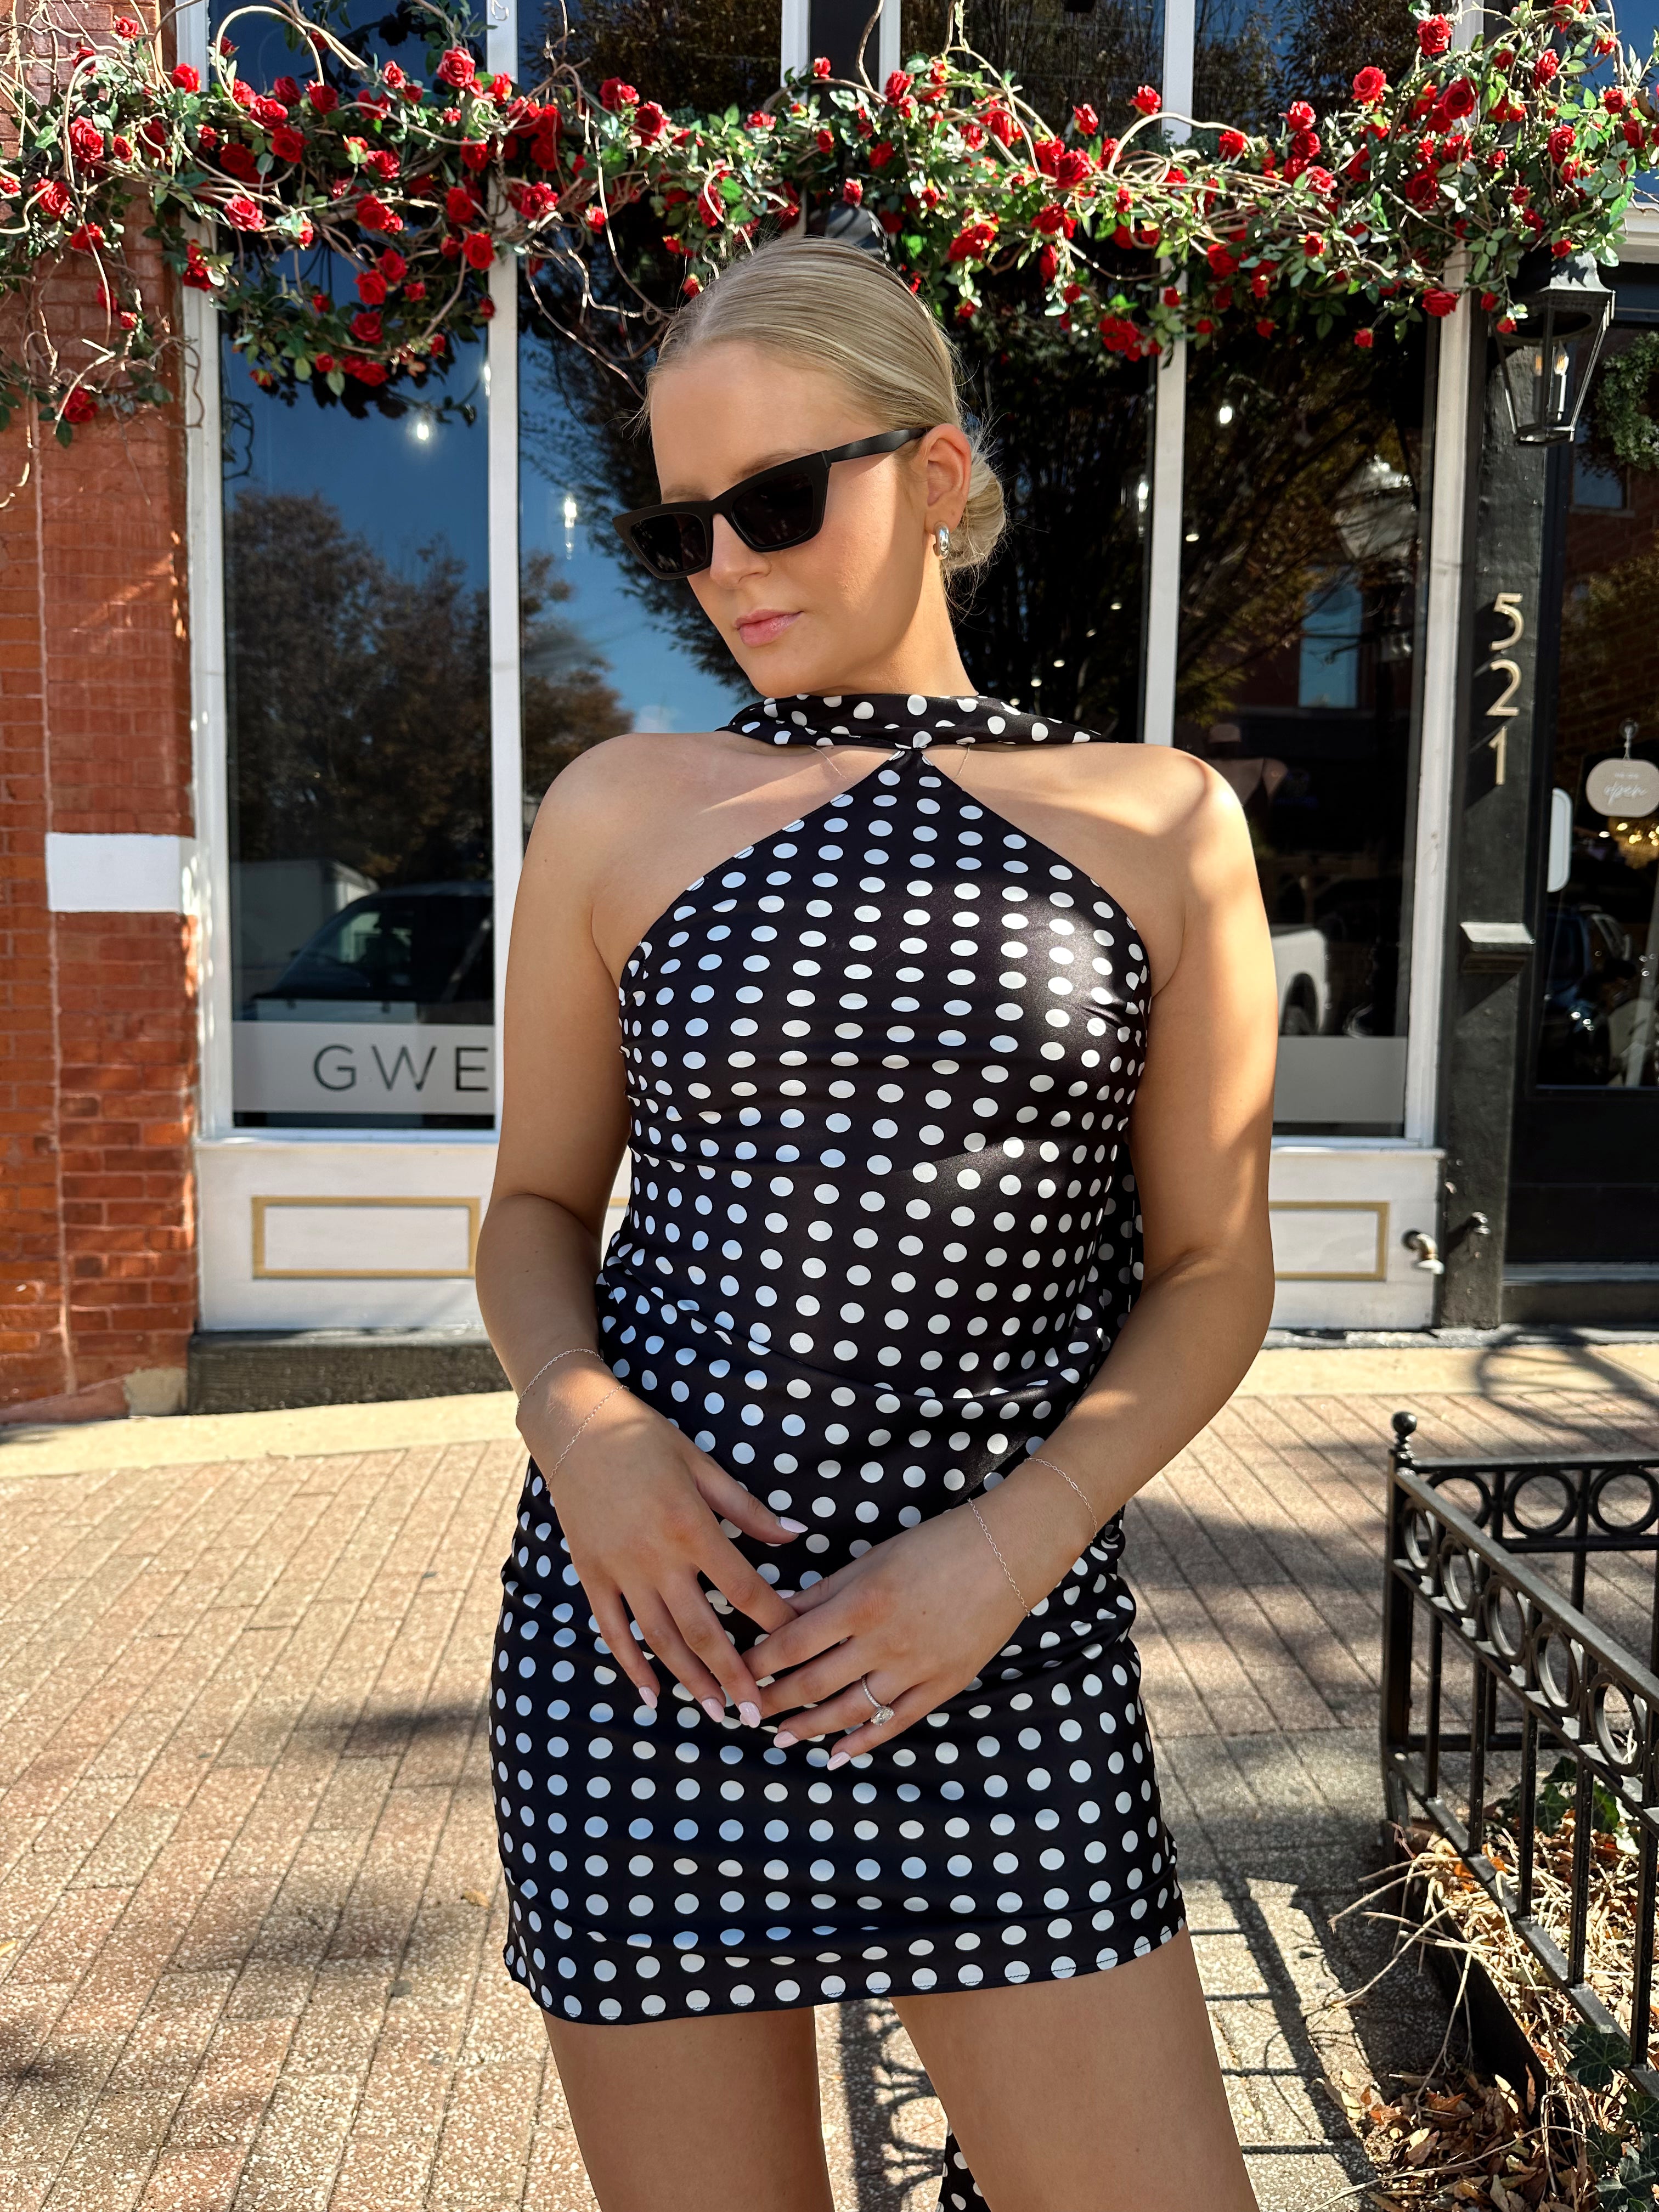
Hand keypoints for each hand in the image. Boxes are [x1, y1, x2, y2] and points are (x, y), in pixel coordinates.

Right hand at [520, 1367, 804, 1724]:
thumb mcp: (703, 1465)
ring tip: (717, 1713)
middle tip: (758, 1715)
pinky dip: (632, 1664)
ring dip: (690, 1680)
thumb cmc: (646, 1439)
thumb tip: (796, 1535)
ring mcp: (620, 1570)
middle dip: (733, 1675)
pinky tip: (651, 1694)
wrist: (575, 1426)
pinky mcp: (592, 1574)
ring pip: (660, 1638)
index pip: (742, 1588)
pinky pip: (613, 1629)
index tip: (796, 1648)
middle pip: (703, 1629)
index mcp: (691, 1527)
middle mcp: (656, 1557)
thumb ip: (747, 1508)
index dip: (772, 1621)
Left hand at [749, 1501, 1030, 1764]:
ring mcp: (914, 1669)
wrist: (1006, 1554)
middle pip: (813, 1682)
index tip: (732, 1671)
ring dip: (809, 1729)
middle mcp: (883, 1642)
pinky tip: (835, 1756)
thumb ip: (824, 1591)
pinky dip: (863, 1744)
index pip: (792, 1642)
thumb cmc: (936, 1546)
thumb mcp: (873, 1558)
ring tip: (780, 1739)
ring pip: (849, 1711)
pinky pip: (895, 1724)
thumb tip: (777, 1610)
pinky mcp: (942, 1686)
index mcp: (861, 1603)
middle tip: (745, 1713)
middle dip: (773, 1701)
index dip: (757, 1662)